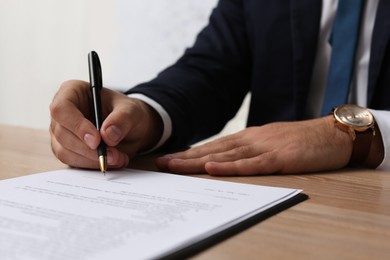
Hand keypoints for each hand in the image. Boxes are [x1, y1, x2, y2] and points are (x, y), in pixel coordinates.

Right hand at [50, 80, 161, 169]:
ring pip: (65, 151)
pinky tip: (111, 161)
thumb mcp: (132, 110)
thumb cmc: (127, 112)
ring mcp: (62, 132)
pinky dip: (92, 165)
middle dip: (88, 149)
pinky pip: (72, 161)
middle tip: (113, 155)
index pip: (62, 108)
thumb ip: (122, 119)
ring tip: (118, 158)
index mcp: (72, 92)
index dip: (77, 126)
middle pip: (62, 133)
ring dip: (91, 160)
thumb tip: (108, 135)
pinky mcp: (67, 149)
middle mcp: (62, 112)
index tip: (96, 140)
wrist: (132, 128)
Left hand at [156, 117, 352, 174]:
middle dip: (184, 157)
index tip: (169, 159)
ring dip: (198, 161)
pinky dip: (230, 167)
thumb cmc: (300, 141)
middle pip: (212, 149)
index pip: (213, 146)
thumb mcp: (270, 144)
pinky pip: (251, 164)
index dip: (189, 153)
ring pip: (225, 155)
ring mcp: (264, 147)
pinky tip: (212, 168)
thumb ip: (250, 152)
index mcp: (248, 138)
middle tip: (160, 163)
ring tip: (174, 167)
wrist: (331, 134)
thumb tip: (229, 161)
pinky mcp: (279, 157)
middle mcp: (251, 140)